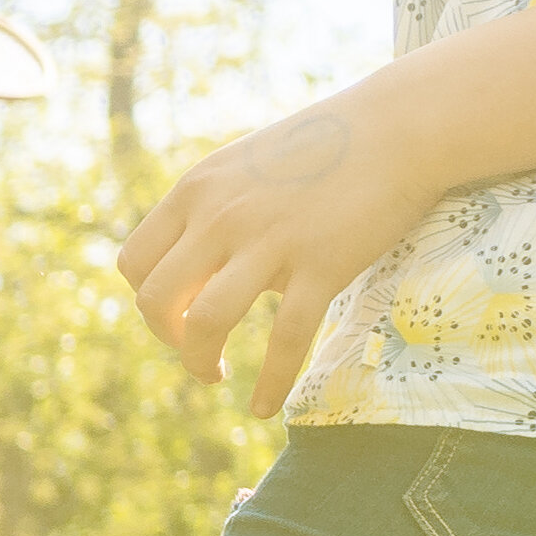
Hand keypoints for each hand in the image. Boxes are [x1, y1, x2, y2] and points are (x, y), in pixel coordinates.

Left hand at [117, 89, 437, 414]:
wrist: (401, 127)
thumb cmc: (326, 148)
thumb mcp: (247, 168)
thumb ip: (215, 214)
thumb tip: (200, 278)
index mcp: (197, 190)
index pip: (134, 262)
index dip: (146, 300)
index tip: (173, 315)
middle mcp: (221, 215)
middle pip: (155, 298)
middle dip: (165, 338)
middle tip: (192, 350)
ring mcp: (270, 241)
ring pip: (204, 322)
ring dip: (198, 362)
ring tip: (213, 374)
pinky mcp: (321, 265)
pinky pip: (285, 341)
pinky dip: (269, 385)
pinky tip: (262, 409)